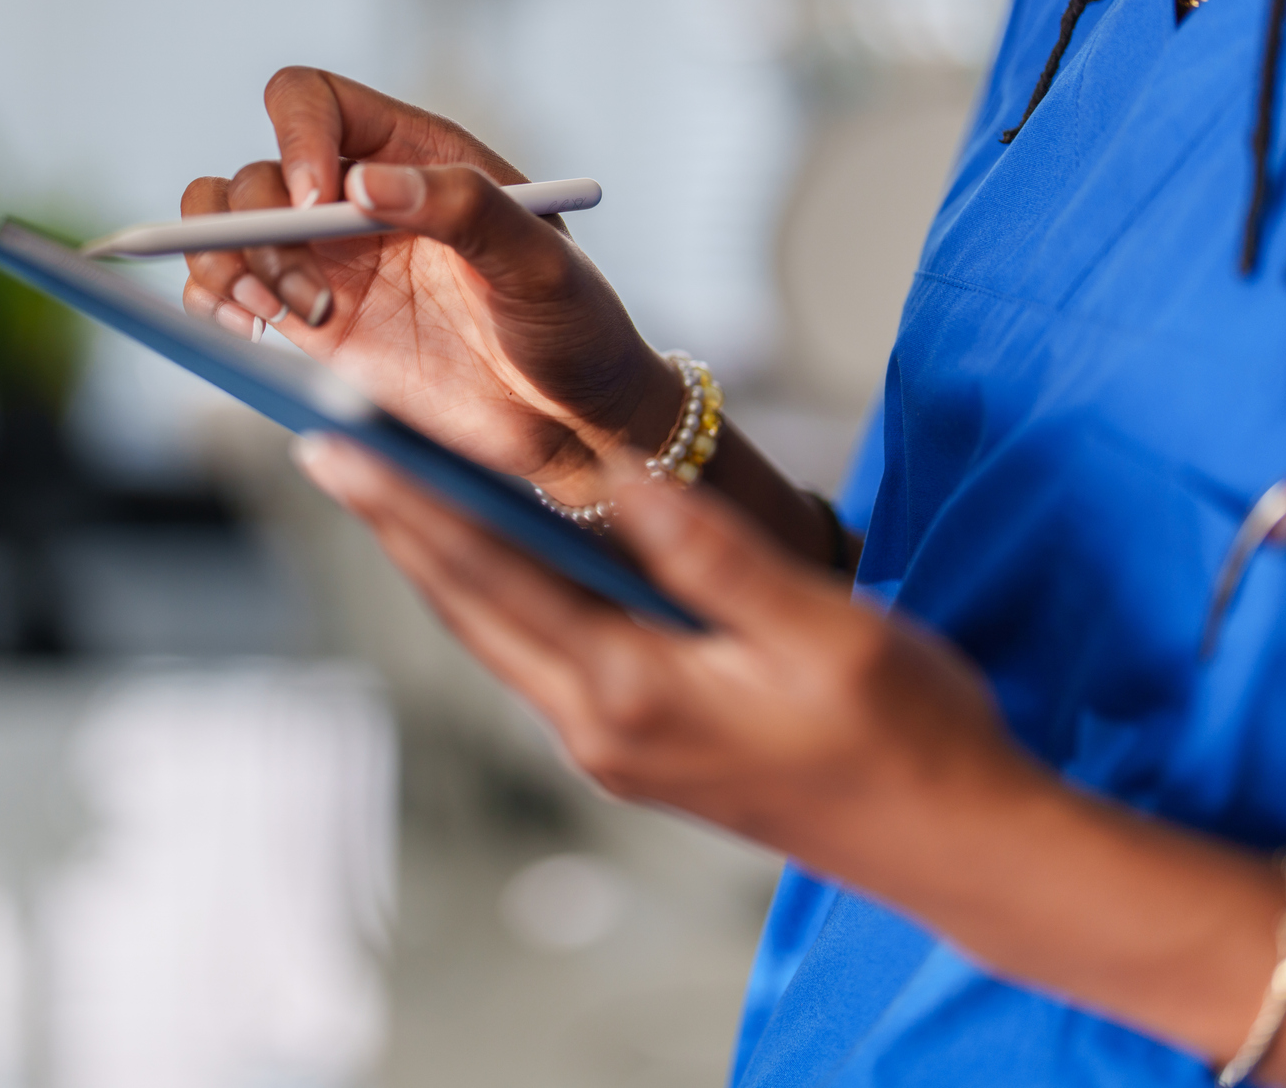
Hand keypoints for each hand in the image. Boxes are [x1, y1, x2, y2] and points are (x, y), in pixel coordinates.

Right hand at [181, 68, 679, 502]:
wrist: (574, 422)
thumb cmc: (575, 328)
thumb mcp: (542, 261)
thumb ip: (465, 208)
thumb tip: (366, 183)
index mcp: (416, 155)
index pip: (313, 101)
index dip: (295, 136)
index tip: (315, 203)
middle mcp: (360, 200)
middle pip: (255, 172)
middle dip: (254, 225)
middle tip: (305, 294)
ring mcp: (330, 263)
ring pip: (225, 226)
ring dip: (221, 261)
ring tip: (270, 314)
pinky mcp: (314, 326)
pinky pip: (228, 292)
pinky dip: (211, 302)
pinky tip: (245, 332)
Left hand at [292, 432, 1036, 865]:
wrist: (956, 842)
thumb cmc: (904, 732)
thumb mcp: (814, 625)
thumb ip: (706, 550)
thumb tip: (615, 473)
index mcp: (631, 693)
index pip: (489, 575)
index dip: (407, 500)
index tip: (336, 442)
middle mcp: (600, 729)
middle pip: (469, 607)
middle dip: (397, 522)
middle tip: (328, 444)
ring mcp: (614, 746)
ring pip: (498, 633)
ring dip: (440, 556)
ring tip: (388, 484)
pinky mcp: (639, 747)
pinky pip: (541, 653)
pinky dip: (500, 590)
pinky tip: (493, 548)